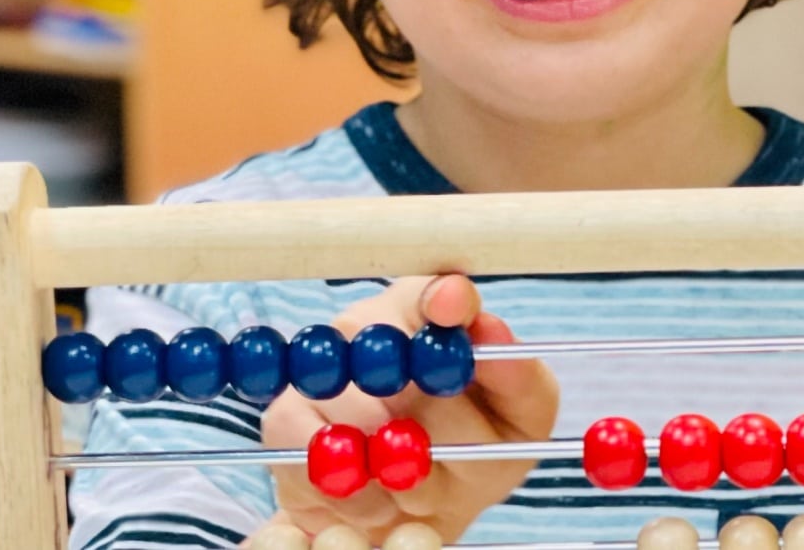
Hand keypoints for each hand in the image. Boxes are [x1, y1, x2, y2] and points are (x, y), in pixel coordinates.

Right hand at [260, 275, 558, 542]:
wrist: (413, 514)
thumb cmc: (474, 452)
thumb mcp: (518, 423)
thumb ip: (518, 379)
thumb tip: (491, 331)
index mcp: (431, 312)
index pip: (432, 290)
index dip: (442, 298)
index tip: (452, 308)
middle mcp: (370, 324)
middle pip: (392, 363)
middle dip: (431, 427)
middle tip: (442, 456)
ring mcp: (321, 366)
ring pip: (359, 417)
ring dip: (397, 469)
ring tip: (416, 484)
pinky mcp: (285, 415)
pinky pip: (317, 453)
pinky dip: (356, 491)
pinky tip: (376, 497)